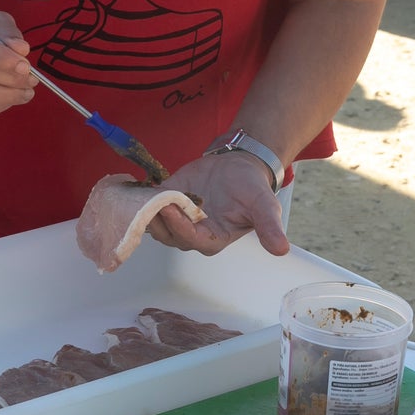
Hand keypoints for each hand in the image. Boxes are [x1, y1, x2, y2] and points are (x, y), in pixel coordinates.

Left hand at [147, 152, 289, 257]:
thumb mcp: (264, 206)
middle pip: (168, 233)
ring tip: (140, 195)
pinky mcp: (166, 202)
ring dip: (146, 211)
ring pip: (156, 222)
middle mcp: (192, 234)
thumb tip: (281, 249)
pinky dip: (140, 199)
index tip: (172, 210)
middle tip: (151, 201)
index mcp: (213, 239)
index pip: (192, 239)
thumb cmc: (252, 188)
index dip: (180, 227)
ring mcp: (177, 219)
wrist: (238, 166)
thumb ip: (269, 228)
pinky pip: (149, 206)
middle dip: (159, 219)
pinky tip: (133, 189)